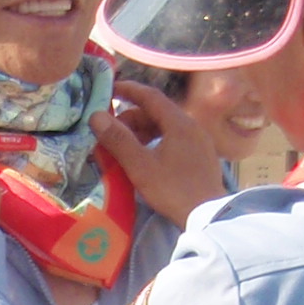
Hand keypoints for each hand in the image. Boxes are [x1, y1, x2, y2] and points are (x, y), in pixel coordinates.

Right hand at [91, 77, 230, 227]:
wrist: (207, 215)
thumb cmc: (172, 189)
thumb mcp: (140, 166)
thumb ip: (118, 139)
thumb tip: (96, 116)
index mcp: (179, 122)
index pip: (151, 96)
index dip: (129, 90)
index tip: (110, 89)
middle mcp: (192, 125)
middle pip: (158, 112)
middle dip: (132, 117)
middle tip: (112, 130)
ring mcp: (200, 140)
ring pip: (166, 126)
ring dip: (143, 131)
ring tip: (125, 146)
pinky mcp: (202, 155)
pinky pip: (175, 138)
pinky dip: (156, 141)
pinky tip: (146, 157)